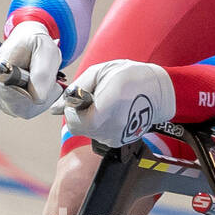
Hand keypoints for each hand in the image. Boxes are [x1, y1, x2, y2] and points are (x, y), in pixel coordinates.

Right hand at [0, 21, 61, 118]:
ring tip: (44, 80)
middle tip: (51, 81)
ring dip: (40, 100)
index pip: (18, 100)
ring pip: (24, 112)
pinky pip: (24, 111)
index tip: (49, 79)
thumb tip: (37, 99)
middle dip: (42, 98)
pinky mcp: (4, 101)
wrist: (26, 40)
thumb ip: (42, 74)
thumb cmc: (36, 43)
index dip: (38, 94)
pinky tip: (38, 86)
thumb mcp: (46, 50)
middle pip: (22, 110)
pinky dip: (36, 102)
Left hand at [51, 59, 175, 145]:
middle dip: (78, 113)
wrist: (159, 93)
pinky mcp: (117, 142)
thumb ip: (76, 89)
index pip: (75, 119)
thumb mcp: (100, 72)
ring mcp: (115, 136)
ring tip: (105, 104)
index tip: (81, 97)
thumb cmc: (131, 77)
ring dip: (88, 118)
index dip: (71, 108)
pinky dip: (98, 124)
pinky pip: (96, 135)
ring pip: (85, 132)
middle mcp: (113, 125)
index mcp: (109, 104)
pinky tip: (111, 113)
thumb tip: (55, 108)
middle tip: (91, 100)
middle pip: (77, 127)